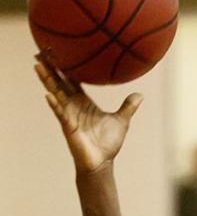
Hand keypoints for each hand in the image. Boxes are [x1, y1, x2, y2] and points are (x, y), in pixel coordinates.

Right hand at [34, 57, 141, 173]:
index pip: (72, 81)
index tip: (59, 54)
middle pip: (59, 83)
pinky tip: (48, 95)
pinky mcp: (68, 127)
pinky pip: (61, 113)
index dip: (66, 68)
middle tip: (40, 52)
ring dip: (47, 80)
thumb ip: (128, 107)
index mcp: (84, 103)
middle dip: (50, 69)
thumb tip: (140, 95)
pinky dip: (55, 104)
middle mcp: (73, 106)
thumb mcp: (121, 121)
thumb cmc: (108, 143)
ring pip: (56, 94)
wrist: (102, 162)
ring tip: (38, 65)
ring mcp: (69, 115)